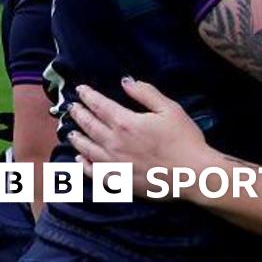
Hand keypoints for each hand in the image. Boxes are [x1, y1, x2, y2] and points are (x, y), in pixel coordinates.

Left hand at [66, 78, 210, 198]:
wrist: (191, 174)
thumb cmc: (184, 139)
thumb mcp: (170, 109)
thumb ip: (146, 93)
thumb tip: (126, 81)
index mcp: (126, 123)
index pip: (100, 105)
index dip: (88, 96)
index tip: (80, 89)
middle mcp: (114, 143)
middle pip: (89, 126)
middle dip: (78, 114)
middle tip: (71, 108)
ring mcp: (113, 164)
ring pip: (87, 149)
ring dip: (77, 139)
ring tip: (70, 132)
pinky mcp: (118, 180)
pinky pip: (93, 172)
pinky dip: (83, 165)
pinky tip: (79, 160)